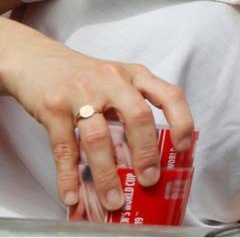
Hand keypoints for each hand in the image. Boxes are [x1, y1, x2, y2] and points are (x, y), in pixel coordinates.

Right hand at [1, 28, 193, 211]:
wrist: (34, 59)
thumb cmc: (84, 76)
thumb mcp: (117, 81)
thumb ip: (134, 107)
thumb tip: (150, 156)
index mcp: (135, 75)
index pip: (169, 94)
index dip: (182, 121)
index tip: (185, 147)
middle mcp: (112, 80)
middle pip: (137, 117)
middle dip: (145, 153)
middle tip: (149, 180)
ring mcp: (81, 92)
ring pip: (99, 137)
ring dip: (107, 174)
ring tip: (113, 199)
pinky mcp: (53, 107)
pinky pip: (64, 147)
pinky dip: (68, 176)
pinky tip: (72, 195)